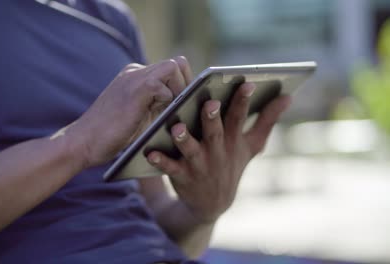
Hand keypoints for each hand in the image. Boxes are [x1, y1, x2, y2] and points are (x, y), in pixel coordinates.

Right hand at [66, 56, 192, 167]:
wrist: (83, 142)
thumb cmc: (111, 135)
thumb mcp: (140, 115)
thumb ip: (156, 104)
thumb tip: (185, 105)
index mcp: (137, 77)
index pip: (172, 68)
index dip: (184, 83)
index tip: (188, 102)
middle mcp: (135, 72)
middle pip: (176, 63)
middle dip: (187, 84)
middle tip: (186, 106)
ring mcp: (133, 78)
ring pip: (172, 67)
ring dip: (180, 89)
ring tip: (176, 110)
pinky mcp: (133, 91)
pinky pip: (160, 83)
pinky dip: (168, 98)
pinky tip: (162, 113)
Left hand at [147, 83, 290, 223]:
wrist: (213, 203)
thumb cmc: (232, 164)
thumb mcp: (252, 145)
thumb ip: (268, 120)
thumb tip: (288, 96)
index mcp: (233, 139)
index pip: (240, 117)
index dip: (244, 101)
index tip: (247, 82)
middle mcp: (217, 151)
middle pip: (215, 132)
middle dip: (213, 118)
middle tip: (210, 103)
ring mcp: (200, 165)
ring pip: (191, 150)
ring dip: (184, 140)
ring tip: (176, 127)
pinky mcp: (183, 176)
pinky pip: (170, 168)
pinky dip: (160, 162)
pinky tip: (149, 153)